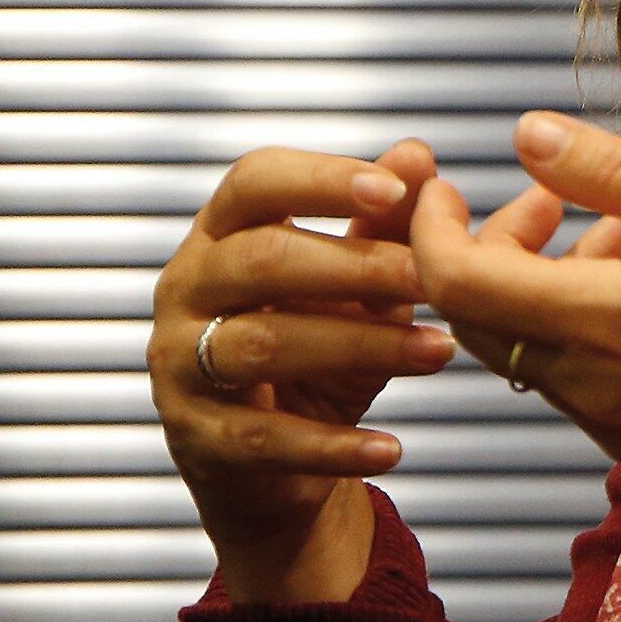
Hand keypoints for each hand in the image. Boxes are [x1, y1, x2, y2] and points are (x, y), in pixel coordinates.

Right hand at [149, 140, 460, 584]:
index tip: (398, 189)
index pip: (255, 182)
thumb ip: (384, 224)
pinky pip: (264, 438)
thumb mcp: (361, 286)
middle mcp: (187, 289)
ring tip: (439, 351)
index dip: (323, 178)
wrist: (281, 467)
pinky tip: (393, 448)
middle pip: (262, 260)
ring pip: (264, 343)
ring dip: (362, 346)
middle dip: (358, 267)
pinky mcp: (196, 438)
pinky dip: (333, 445)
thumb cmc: (321, 350)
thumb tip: (416, 155)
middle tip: (437, 279)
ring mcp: (181, 364)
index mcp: (223, 234)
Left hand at [409, 112, 620, 523]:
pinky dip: (586, 321)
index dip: (429, 228)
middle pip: (479, 319)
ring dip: (551, 281)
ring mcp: (613, 424)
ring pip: (529, 347)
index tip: (442, 184)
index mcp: (607, 324)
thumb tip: (529, 135)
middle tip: (556, 197)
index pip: (457, 285)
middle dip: (496, 246)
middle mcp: (592, 387)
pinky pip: (577, 376)